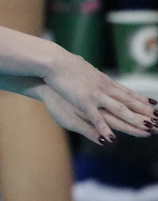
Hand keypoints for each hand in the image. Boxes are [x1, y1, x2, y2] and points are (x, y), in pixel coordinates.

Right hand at [37, 53, 157, 141]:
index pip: (129, 93)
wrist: (53, 62)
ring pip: (120, 110)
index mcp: (105, 82)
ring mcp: (96, 95)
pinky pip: (96, 118)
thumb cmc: (64, 66)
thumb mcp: (84, 70)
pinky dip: (104, 128)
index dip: (143, 100)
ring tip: (147, 129)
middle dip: (146, 112)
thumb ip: (93, 76)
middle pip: (130, 102)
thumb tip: (98, 73)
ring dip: (134, 120)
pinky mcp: (83, 102)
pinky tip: (112, 138)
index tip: (156, 106)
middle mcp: (105, 88)